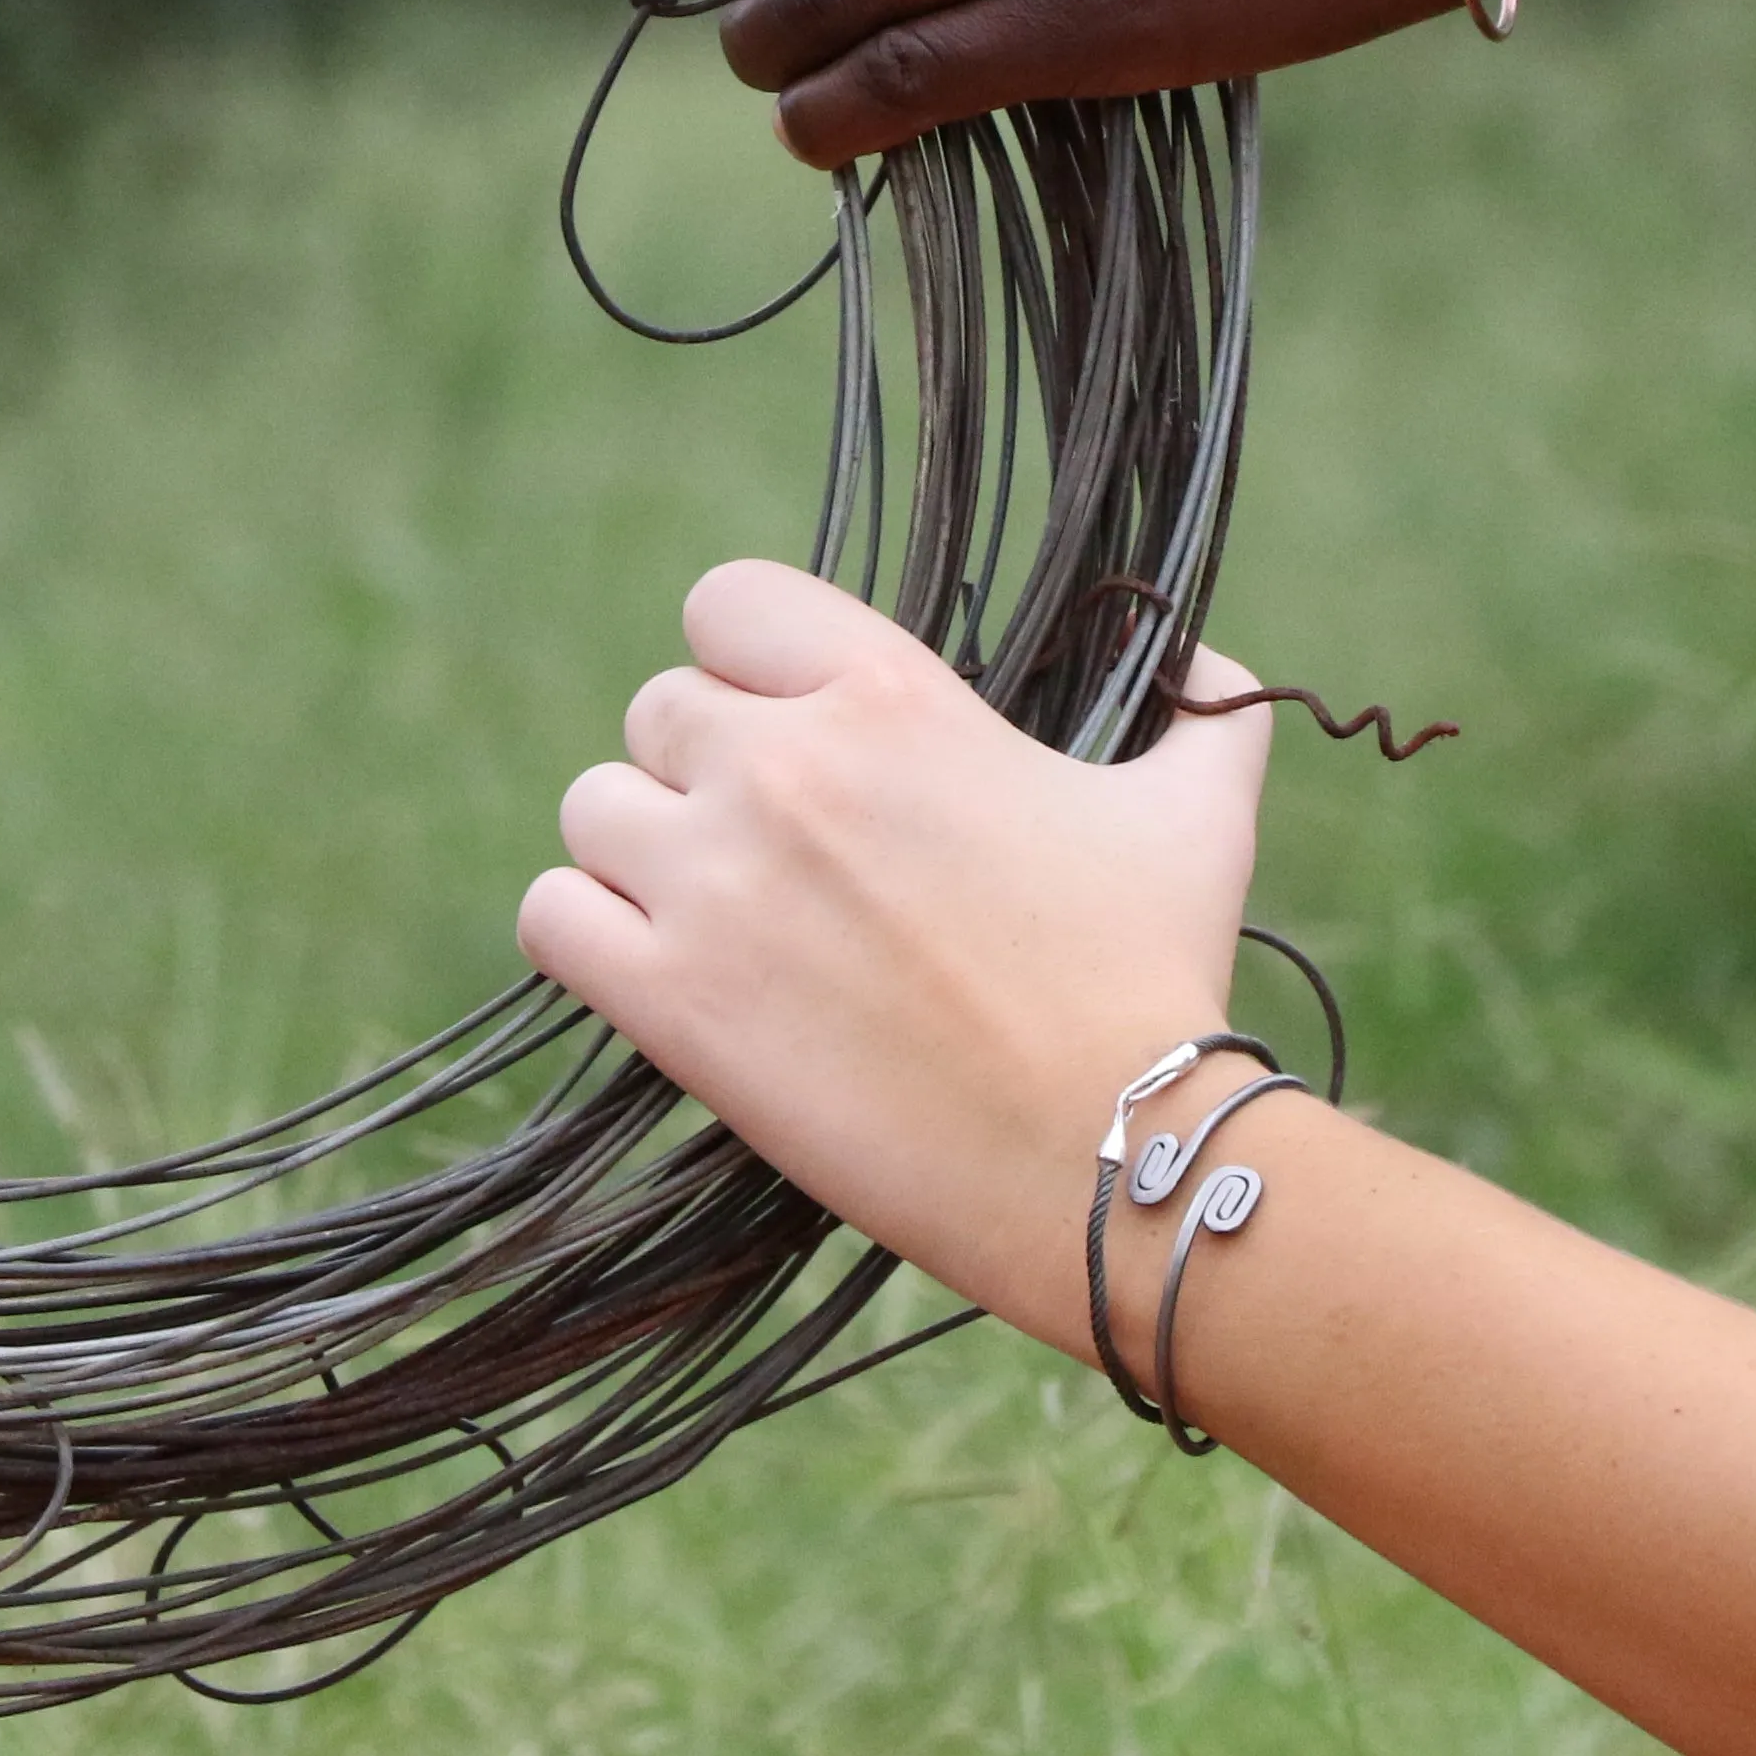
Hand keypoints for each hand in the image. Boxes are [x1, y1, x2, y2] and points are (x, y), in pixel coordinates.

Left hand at [520, 562, 1274, 1346]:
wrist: (1111, 1152)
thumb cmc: (1154, 977)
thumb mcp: (1199, 810)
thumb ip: (1202, 711)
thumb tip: (1204, 659)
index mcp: (886, 694)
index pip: (727, 602)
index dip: (747, 659)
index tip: (787, 723)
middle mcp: (781, 768)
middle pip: (655, 710)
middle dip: (702, 768)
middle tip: (772, 850)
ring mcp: (714, 882)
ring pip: (591, 809)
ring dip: (638, 853)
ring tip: (713, 914)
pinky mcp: (671, 1000)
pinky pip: (551, 917)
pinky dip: (586, 936)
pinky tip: (654, 971)